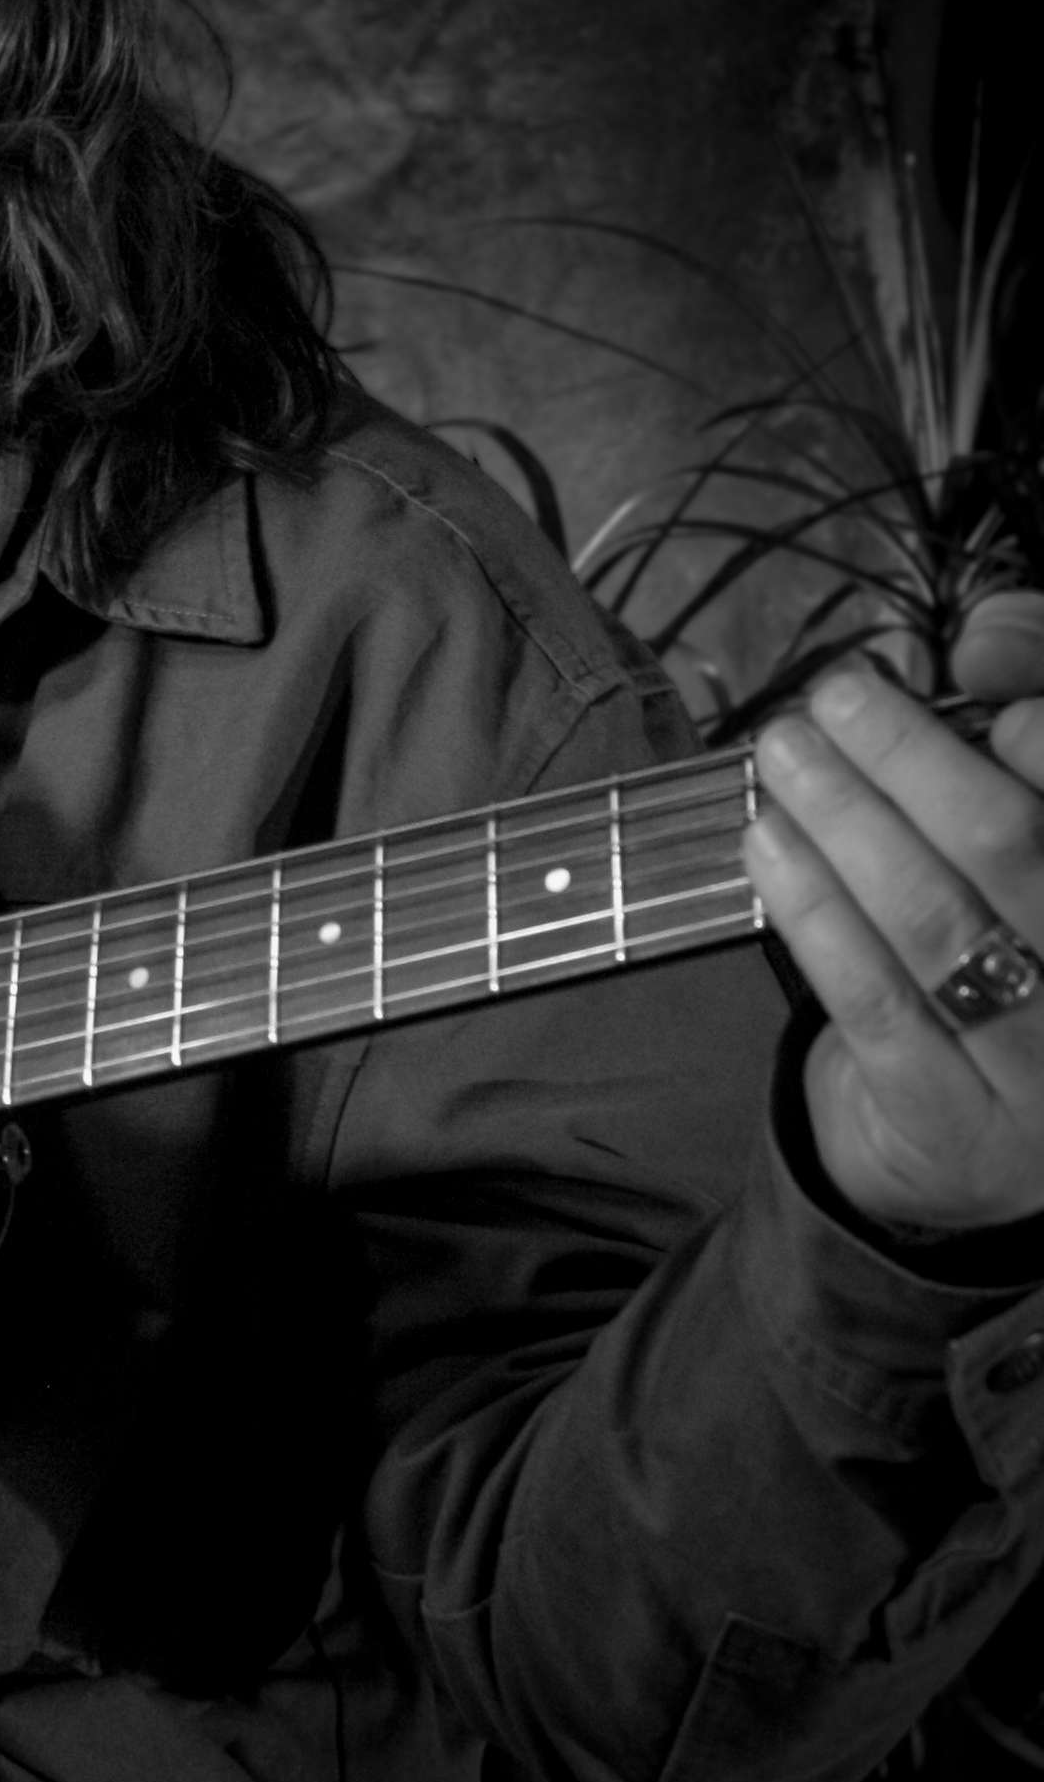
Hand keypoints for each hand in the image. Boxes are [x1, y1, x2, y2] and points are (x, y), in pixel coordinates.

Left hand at [746, 594, 1043, 1233]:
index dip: (1039, 730)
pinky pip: (872, 997)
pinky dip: (809, 907)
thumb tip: (987, 636)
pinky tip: (765, 839)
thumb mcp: (1017, 843)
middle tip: (838, 697)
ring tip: (784, 751)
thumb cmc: (1012, 953)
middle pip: (1021, 847)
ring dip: (846, 820)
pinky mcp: (960, 1125)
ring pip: (939, 920)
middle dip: (917, 760)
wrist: (980, 1145)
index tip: (972, 668)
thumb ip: (1011, 743)